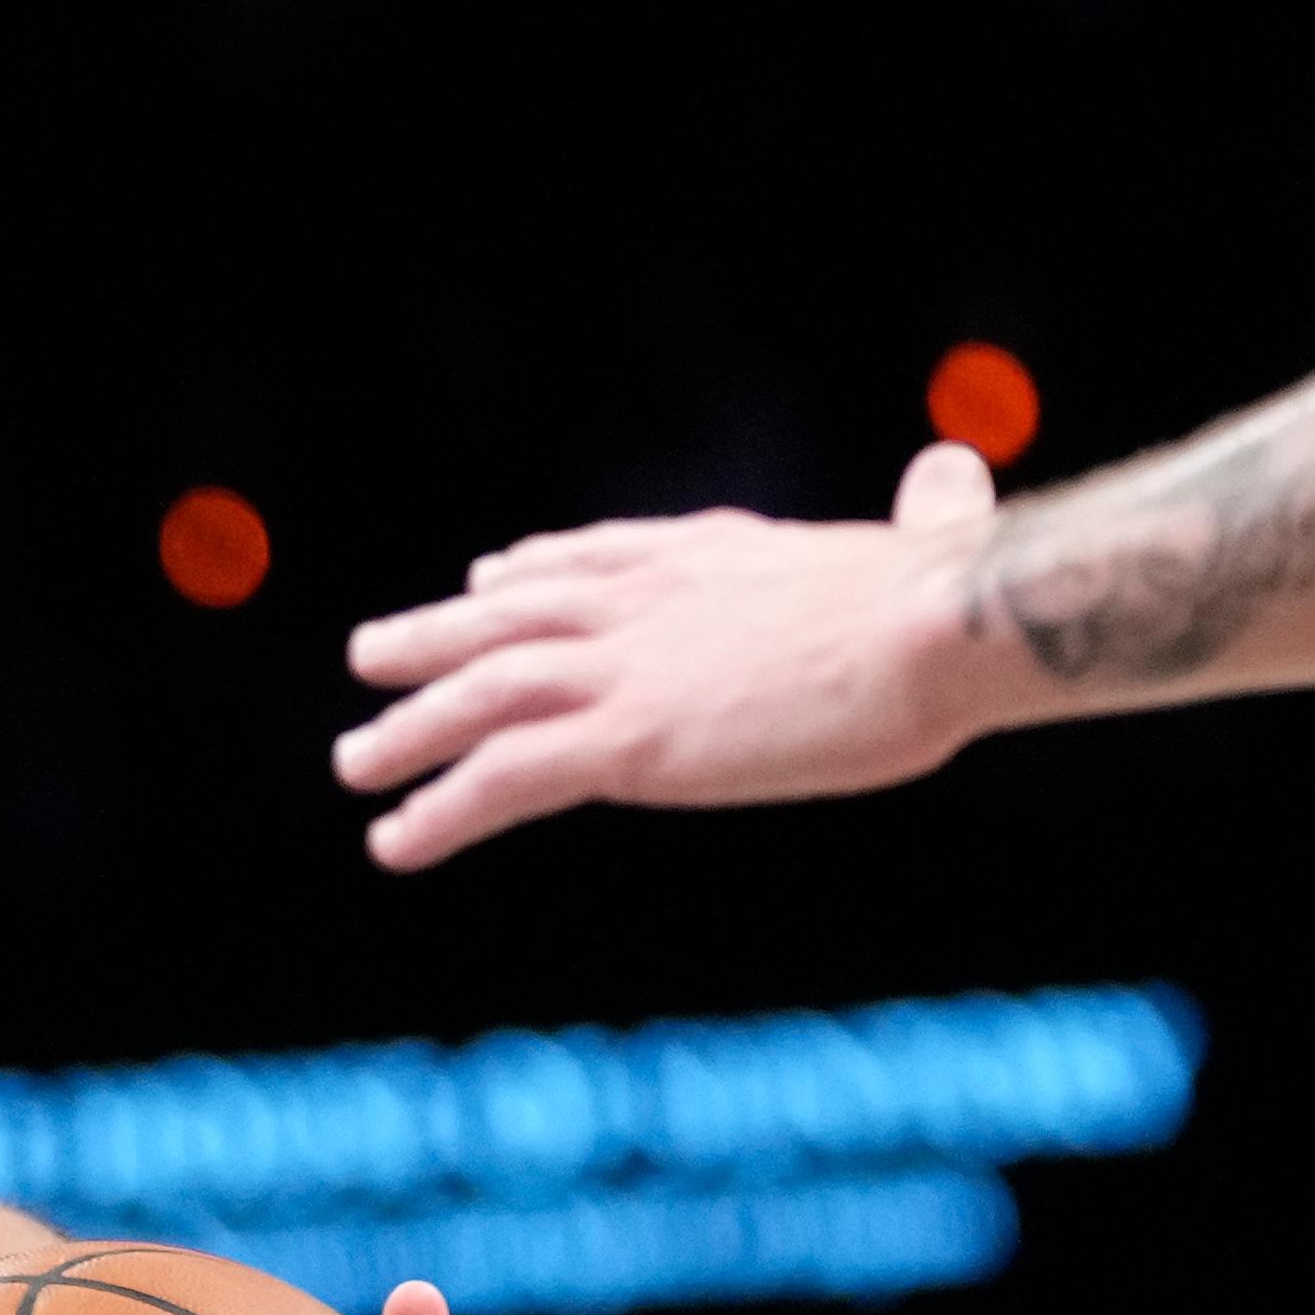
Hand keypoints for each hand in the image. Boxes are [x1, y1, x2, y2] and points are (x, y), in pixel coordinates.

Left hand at [332, 441, 1001, 868]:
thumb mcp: (930, 543)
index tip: (488, 579)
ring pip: (478, 697)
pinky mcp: (623, 742)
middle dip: (433, 639)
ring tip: (355, 765)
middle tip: (371, 657)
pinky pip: (500, 780)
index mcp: (709, 554)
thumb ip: (929, 513)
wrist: (935, 628)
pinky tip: (394, 842)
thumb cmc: (957, 601)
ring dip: (409, 733)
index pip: (593, 558)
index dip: (531, 573)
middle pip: (508, 618)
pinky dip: (438, 812)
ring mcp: (623, 670)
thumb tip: (958, 471)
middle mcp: (643, 602)